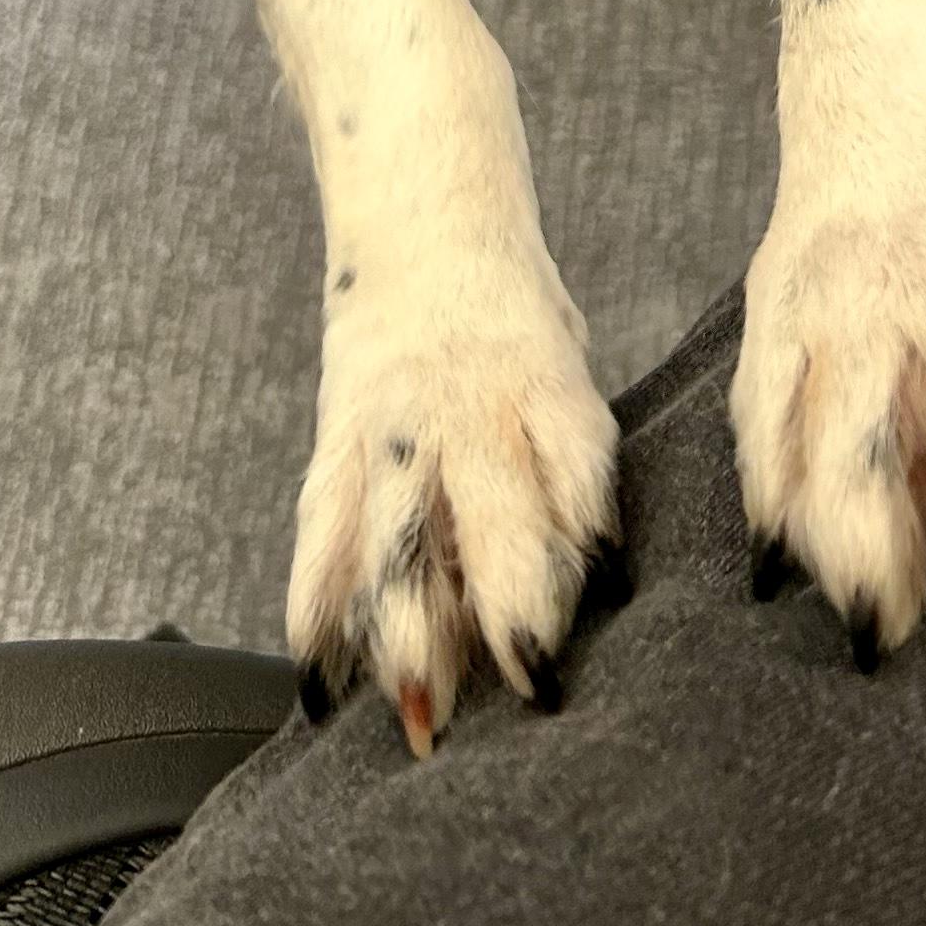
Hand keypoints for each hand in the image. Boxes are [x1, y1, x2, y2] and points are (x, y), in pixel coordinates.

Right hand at [289, 242, 620, 752]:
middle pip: (491, 507)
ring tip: (417, 706)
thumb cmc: (512, 319)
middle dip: (508, 599)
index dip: (589, 538)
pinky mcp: (338, 440)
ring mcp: (396, 426)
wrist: (417, 219)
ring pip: (400, 528)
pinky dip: (319, 602)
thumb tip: (592, 567)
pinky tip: (319, 673)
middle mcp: (470, 410)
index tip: (606, 606)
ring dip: (409, 622)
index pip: (574, 466)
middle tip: (527, 683)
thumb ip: (571, 461)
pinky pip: (324, 525)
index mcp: (546, 386)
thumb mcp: (565, 370)